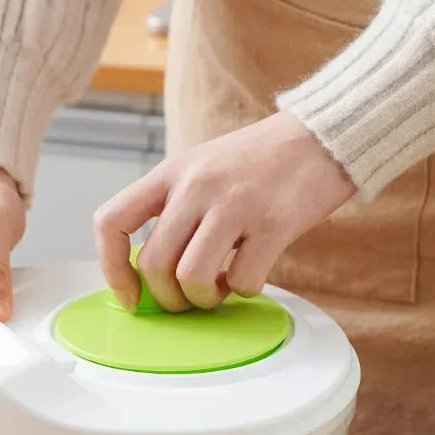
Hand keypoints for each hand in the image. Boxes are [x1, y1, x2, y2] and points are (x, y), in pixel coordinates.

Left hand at [94, 110, 355, 311]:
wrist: (321, 136)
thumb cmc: (258, 161)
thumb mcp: (201, 169)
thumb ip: (174, 211)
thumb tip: (151, 275)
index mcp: (170, 173)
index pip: (112, 221)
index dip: (113, 268)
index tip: (131, 295)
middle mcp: (195, 186)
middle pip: (154, 265)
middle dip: (168, 298)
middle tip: (187, 299)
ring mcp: (234, 204)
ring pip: (192, 278)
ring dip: (204, 299)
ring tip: (220, 287)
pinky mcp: (273, 223)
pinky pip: (243, 281)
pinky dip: (244, 290)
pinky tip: (250, 273)